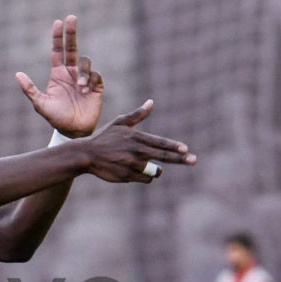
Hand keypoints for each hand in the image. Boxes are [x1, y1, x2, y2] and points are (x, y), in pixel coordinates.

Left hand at [16, 16, 103, 137]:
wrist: (73, 130)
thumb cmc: (55, 117)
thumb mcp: (40, 104)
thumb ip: (29, 89)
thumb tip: (17, 74)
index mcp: (58, 74)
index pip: (58, 51)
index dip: (58, 37)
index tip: (58, 22)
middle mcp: (72, 73)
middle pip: (73, 48)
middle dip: (71, 32)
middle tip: (71, 17)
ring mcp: (84, 78)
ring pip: (86, 62)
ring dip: (83, 73)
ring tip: (79, 88)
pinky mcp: (96, 86)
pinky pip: (96, 75)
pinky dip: (90, 81)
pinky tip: (85, 92)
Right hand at [79, 100, 194, 182]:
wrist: (87, 155)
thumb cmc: (104, 137)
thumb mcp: (120, 123)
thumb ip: (137, 115)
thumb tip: (151, 102)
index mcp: (137, 138)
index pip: (160, 143)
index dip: (174, 147)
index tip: (186, 150)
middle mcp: (137, 151)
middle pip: (163, 156)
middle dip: (181, 159)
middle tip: (193, 160)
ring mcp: (132, 165)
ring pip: (154, 171)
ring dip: (156, 170)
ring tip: (154, 169)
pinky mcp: (127, 176)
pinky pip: (144, 179)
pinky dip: (144, 176)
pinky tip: (136, 171)